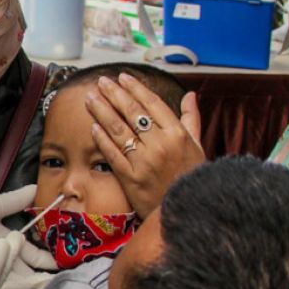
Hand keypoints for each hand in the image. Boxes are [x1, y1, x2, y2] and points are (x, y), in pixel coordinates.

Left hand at [84, 74, 204, 218]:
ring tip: (91, 98)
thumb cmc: (192, 177)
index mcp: (178, 134)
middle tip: (101, 82)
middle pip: (132, 113)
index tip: (123, 77)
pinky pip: (112, 154)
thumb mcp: (197, 146)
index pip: (152, 104)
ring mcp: (144, 162)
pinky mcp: (131, 178)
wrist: (188, 211)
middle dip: (114, 94)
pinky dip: (102, 139)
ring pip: (119, 130)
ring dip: (102, 111)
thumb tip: (189, 95)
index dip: (136, 88)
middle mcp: (161, 145)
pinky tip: (93, 126)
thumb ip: (191, 119)